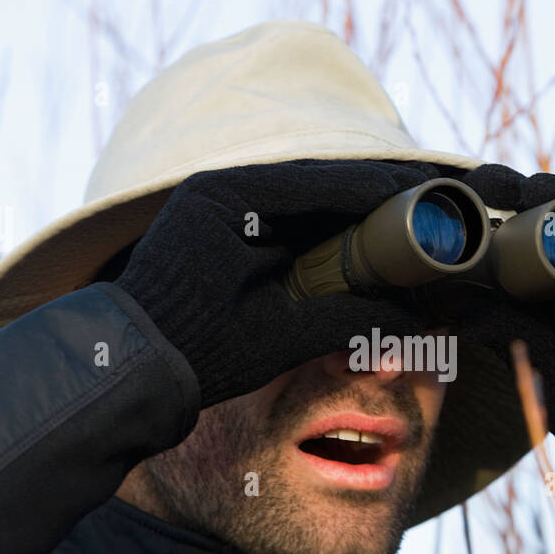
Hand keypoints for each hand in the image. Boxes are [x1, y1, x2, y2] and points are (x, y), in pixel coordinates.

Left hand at [113, 159, 441, 407]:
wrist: (124, 371)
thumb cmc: (195, 354)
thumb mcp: (282, 336)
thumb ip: (352, 318)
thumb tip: (416, 316)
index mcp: (231, 199)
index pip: (327, 182)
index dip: (384, 188)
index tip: (430, 193)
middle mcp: (221, 188)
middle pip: (318, 183)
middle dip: (374, 197)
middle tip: (429, 205)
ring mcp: (216, 205)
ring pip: (303, 200)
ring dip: (351, 211)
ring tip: (406, 223)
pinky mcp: (218, 227)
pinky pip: (283, 218)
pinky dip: (323, 230)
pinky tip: (360, 243)